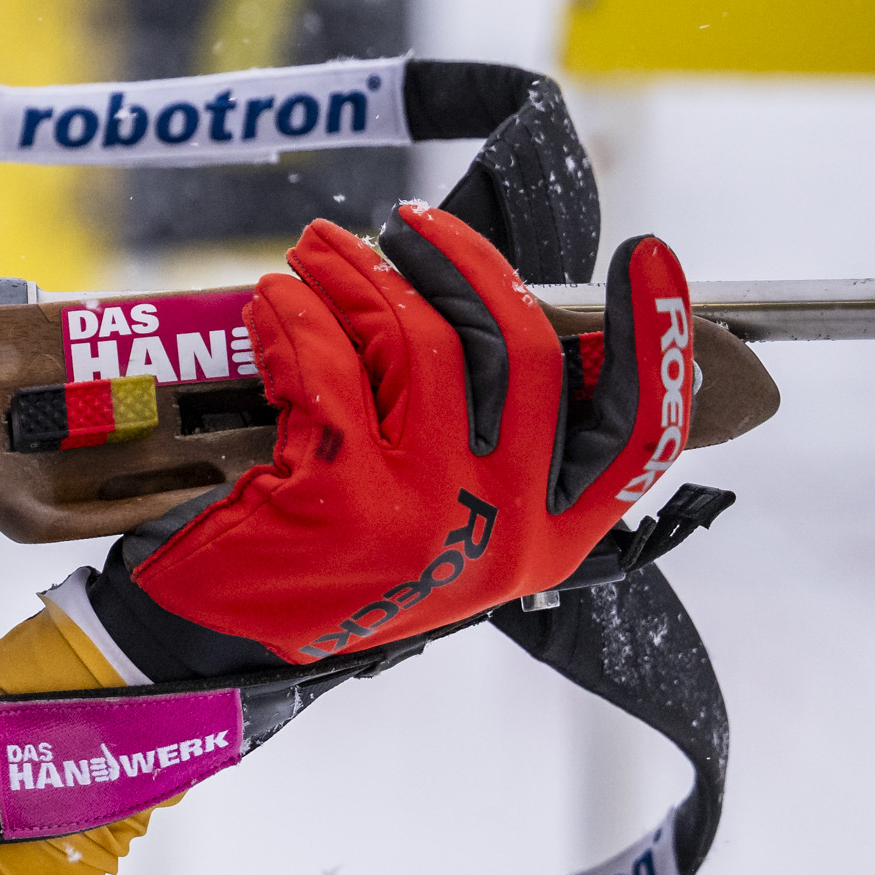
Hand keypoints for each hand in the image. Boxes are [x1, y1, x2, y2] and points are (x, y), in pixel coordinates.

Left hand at [95, 204, 693, 672]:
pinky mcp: (341, 496)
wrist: (217, 650)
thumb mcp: (441, 528)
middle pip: (524, 352)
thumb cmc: (327, 574)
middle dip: (465, 265)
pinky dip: (297, 317)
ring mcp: (428, 512)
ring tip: (320, 251)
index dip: (656, 337)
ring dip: (365, 275)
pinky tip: (273, 302)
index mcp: (550, 537)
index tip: (650, 255)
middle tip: (411, 224)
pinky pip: (330, 365)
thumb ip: (492, 448)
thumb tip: (500, 312)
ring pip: (424, 342)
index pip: (637, 433)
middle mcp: (505, 528)